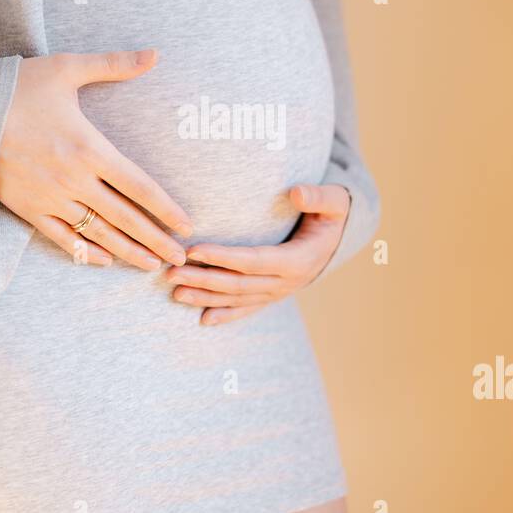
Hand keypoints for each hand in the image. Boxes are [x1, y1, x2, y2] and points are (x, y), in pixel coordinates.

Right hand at [0, 48, 191, 267]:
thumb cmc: (17, 88)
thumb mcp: (67, 69)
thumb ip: (114, 64)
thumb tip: (154, 53)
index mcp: (90, 148)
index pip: (139, 186)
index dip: (166, 209)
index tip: (187, 226)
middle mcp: (75, 180)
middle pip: (125, 218)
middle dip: (156, 240)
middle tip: (180, 259)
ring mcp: (51, 198)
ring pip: (98, 234)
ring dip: (128, 252)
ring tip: (151, 266)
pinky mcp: (28, 209)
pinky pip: (62, 238)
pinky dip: (85, 252)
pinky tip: (104, 262)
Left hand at [166, 183, 350, 324]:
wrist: (341, 241)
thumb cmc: (333, 216)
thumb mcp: (335, 202)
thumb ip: (318, 197)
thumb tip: (296, 192)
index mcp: (297, 260)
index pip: (253, 261)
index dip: (222, 257)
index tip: (194, 250)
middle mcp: (286, 282)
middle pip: (239, 284)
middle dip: (203, 279)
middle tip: (171, 273)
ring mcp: (279, 292)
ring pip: (238, 299)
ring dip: (206, 297)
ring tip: (176, 293)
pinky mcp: (273, 296)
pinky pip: (247, 309)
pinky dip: (226, 315)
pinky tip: (203, 320)